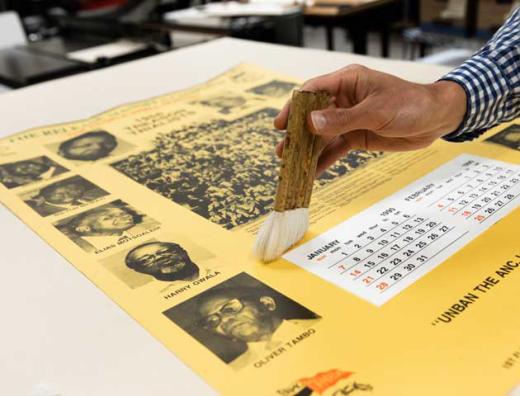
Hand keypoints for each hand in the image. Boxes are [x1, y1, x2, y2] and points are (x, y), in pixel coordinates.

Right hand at [274, 65, 466, 174]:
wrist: (436, 120)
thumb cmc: (410, 104)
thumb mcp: (376, 111)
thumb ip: (344, 119)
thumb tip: (311, 123)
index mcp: (347, 82)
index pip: (312, 91)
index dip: (294, 107)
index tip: (281, 125)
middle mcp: (344, 99)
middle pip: (313, 116)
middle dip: (297, 133)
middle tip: (282, 150)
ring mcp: (349, 119)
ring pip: (322, 135)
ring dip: (307, 149)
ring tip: (290, 164)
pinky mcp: (356, 136)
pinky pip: (336, 148)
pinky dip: (325, 160)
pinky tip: (312, 172)